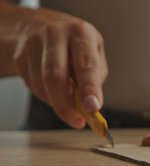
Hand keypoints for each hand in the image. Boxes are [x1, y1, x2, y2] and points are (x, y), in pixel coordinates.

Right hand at [12, 8, 107, 127]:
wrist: (41, 26)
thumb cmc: (76, 45)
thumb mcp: (95, 54)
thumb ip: (95, 79)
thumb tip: (89, 106)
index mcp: (81, 32)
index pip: (86, 64)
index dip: (89, 89)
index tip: (92, 108)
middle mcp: (56, 34)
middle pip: (56, 76)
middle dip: (66, 104)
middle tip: (76, 120)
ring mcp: (33, 43)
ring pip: (42, 85)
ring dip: (57, 102)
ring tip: (67, 102)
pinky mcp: (19, 56)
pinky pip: (33, 86)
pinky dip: (46, 96)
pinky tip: (53, 89)